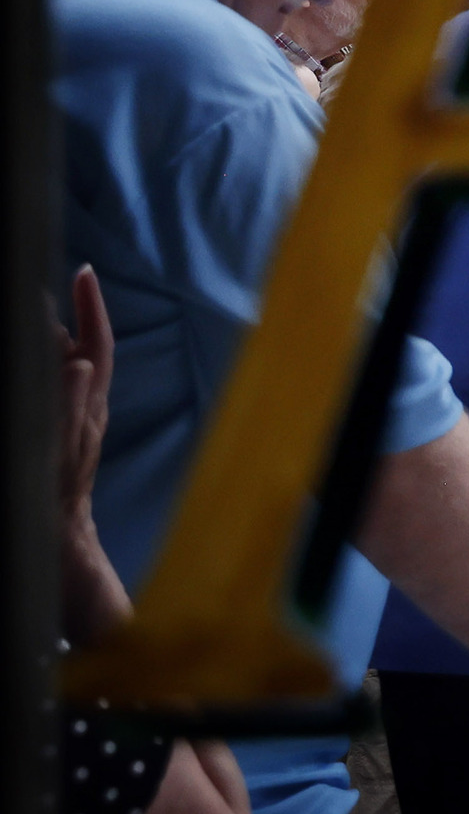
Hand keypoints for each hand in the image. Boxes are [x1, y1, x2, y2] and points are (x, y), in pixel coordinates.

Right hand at [57, 266, 108, 522]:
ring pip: (57, 368)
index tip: (82, 273)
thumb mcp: (63, 451)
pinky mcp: (56, 435)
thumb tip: (81, 363)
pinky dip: (40, 371)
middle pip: (72, 349)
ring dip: (42, 343)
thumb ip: (70, 406)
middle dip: (54, 319)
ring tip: (28, 317)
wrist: (53, 541)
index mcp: (90, 404)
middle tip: (33, 293)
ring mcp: (72, 421)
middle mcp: (85, 406)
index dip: (90, 307)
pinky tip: (33, 362)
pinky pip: (46, 390)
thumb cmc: (54, 498)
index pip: (95, 344)